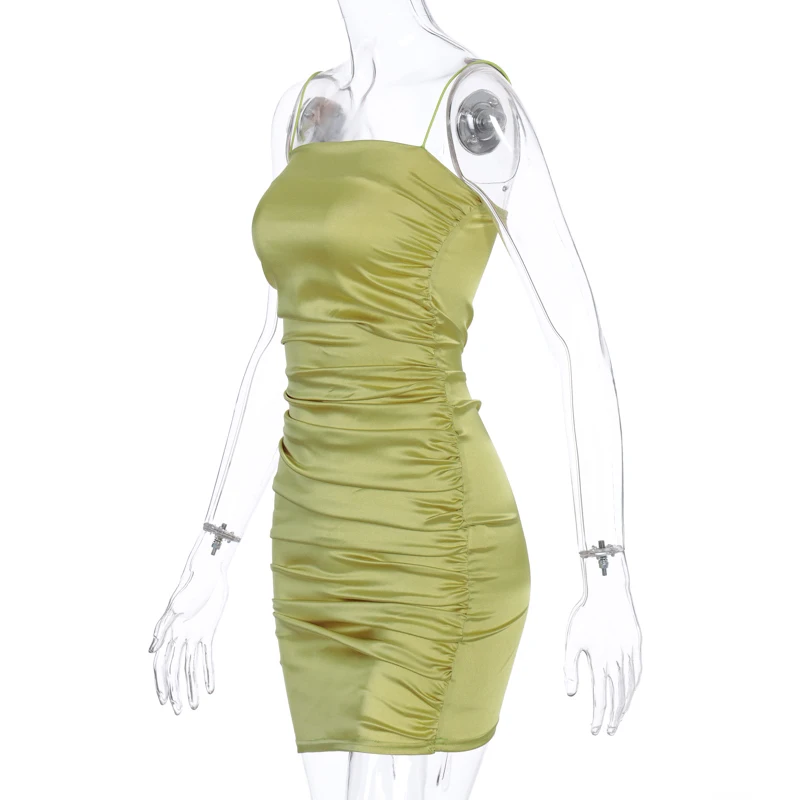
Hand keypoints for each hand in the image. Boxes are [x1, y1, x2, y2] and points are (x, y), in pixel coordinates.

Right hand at [148, 546, 230, 714]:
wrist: (209, 572)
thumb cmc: (191, 585)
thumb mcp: (177, 605)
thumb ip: (164, 627)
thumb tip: (151, 649)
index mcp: (168, 633)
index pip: (162, 664)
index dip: (162, 682)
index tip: (163, 700)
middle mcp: (179, 638)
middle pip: (177, 670)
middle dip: (177, 691)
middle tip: (180, 711)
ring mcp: (193, 636)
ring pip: (191, 668)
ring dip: (192, 686)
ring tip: (196, 705)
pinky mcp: (208, 632)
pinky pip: (207, 657)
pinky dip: (207, 672)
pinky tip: (211, 687)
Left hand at [563, 551, 641, 734]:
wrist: (608, 593)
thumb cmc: (586, 614)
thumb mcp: (572, 640)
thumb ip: (571, 667)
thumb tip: (571, 692)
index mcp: (600, 662)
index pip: (600, 697)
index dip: (598, 716)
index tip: (595, 730)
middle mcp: (617, 661)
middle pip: (616, 697)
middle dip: (612, 716)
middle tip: (608, 730)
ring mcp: (629, 654)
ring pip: (628, 687)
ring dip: (623, 705)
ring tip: (618, 718)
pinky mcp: (636, 645)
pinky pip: (637, 672)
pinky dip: (633, 687)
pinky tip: (629, 693)